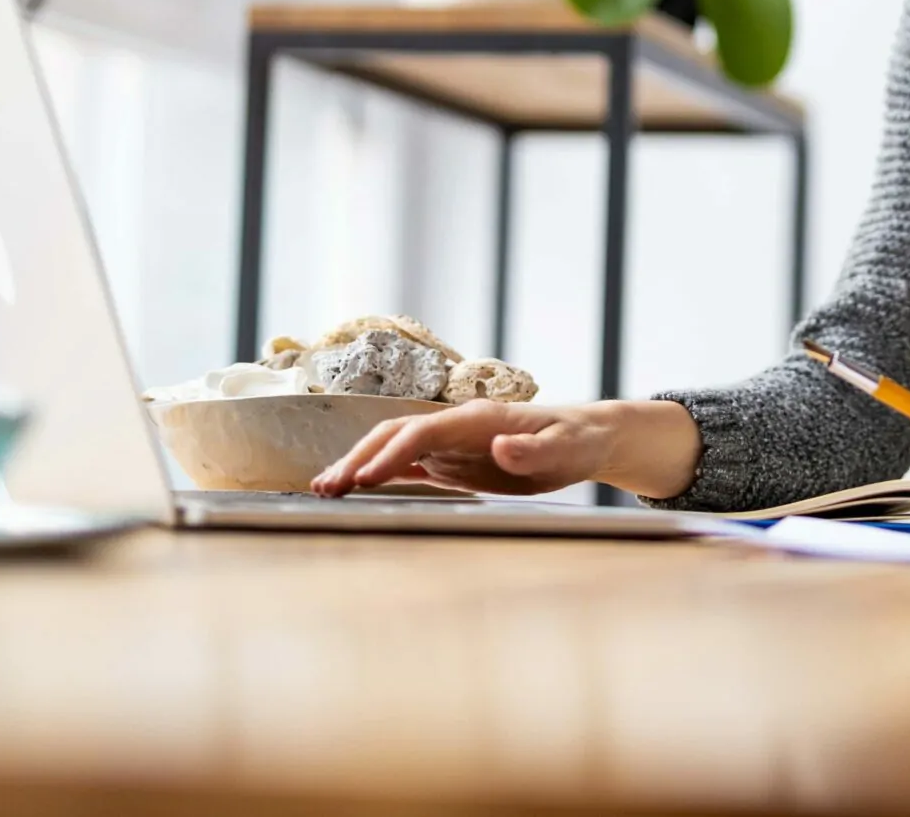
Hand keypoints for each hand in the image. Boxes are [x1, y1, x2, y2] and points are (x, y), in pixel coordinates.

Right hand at [310, 398, 701, 499]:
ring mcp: (451, 441)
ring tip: (324, 489)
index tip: (365, 479)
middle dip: (358, 458)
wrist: (585, 437)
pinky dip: (377, 474)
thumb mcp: (566, 450)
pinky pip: (407, 464)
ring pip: (393, 448)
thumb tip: (501, 446)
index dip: (393, 454)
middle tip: (325, 488)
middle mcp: (457, 425)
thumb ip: (533, 449)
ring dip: (358, 465)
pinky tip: (354, 490)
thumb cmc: (577, 441)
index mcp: (478, 419)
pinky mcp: (452, 459)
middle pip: (395, 435)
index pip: (423, 432)